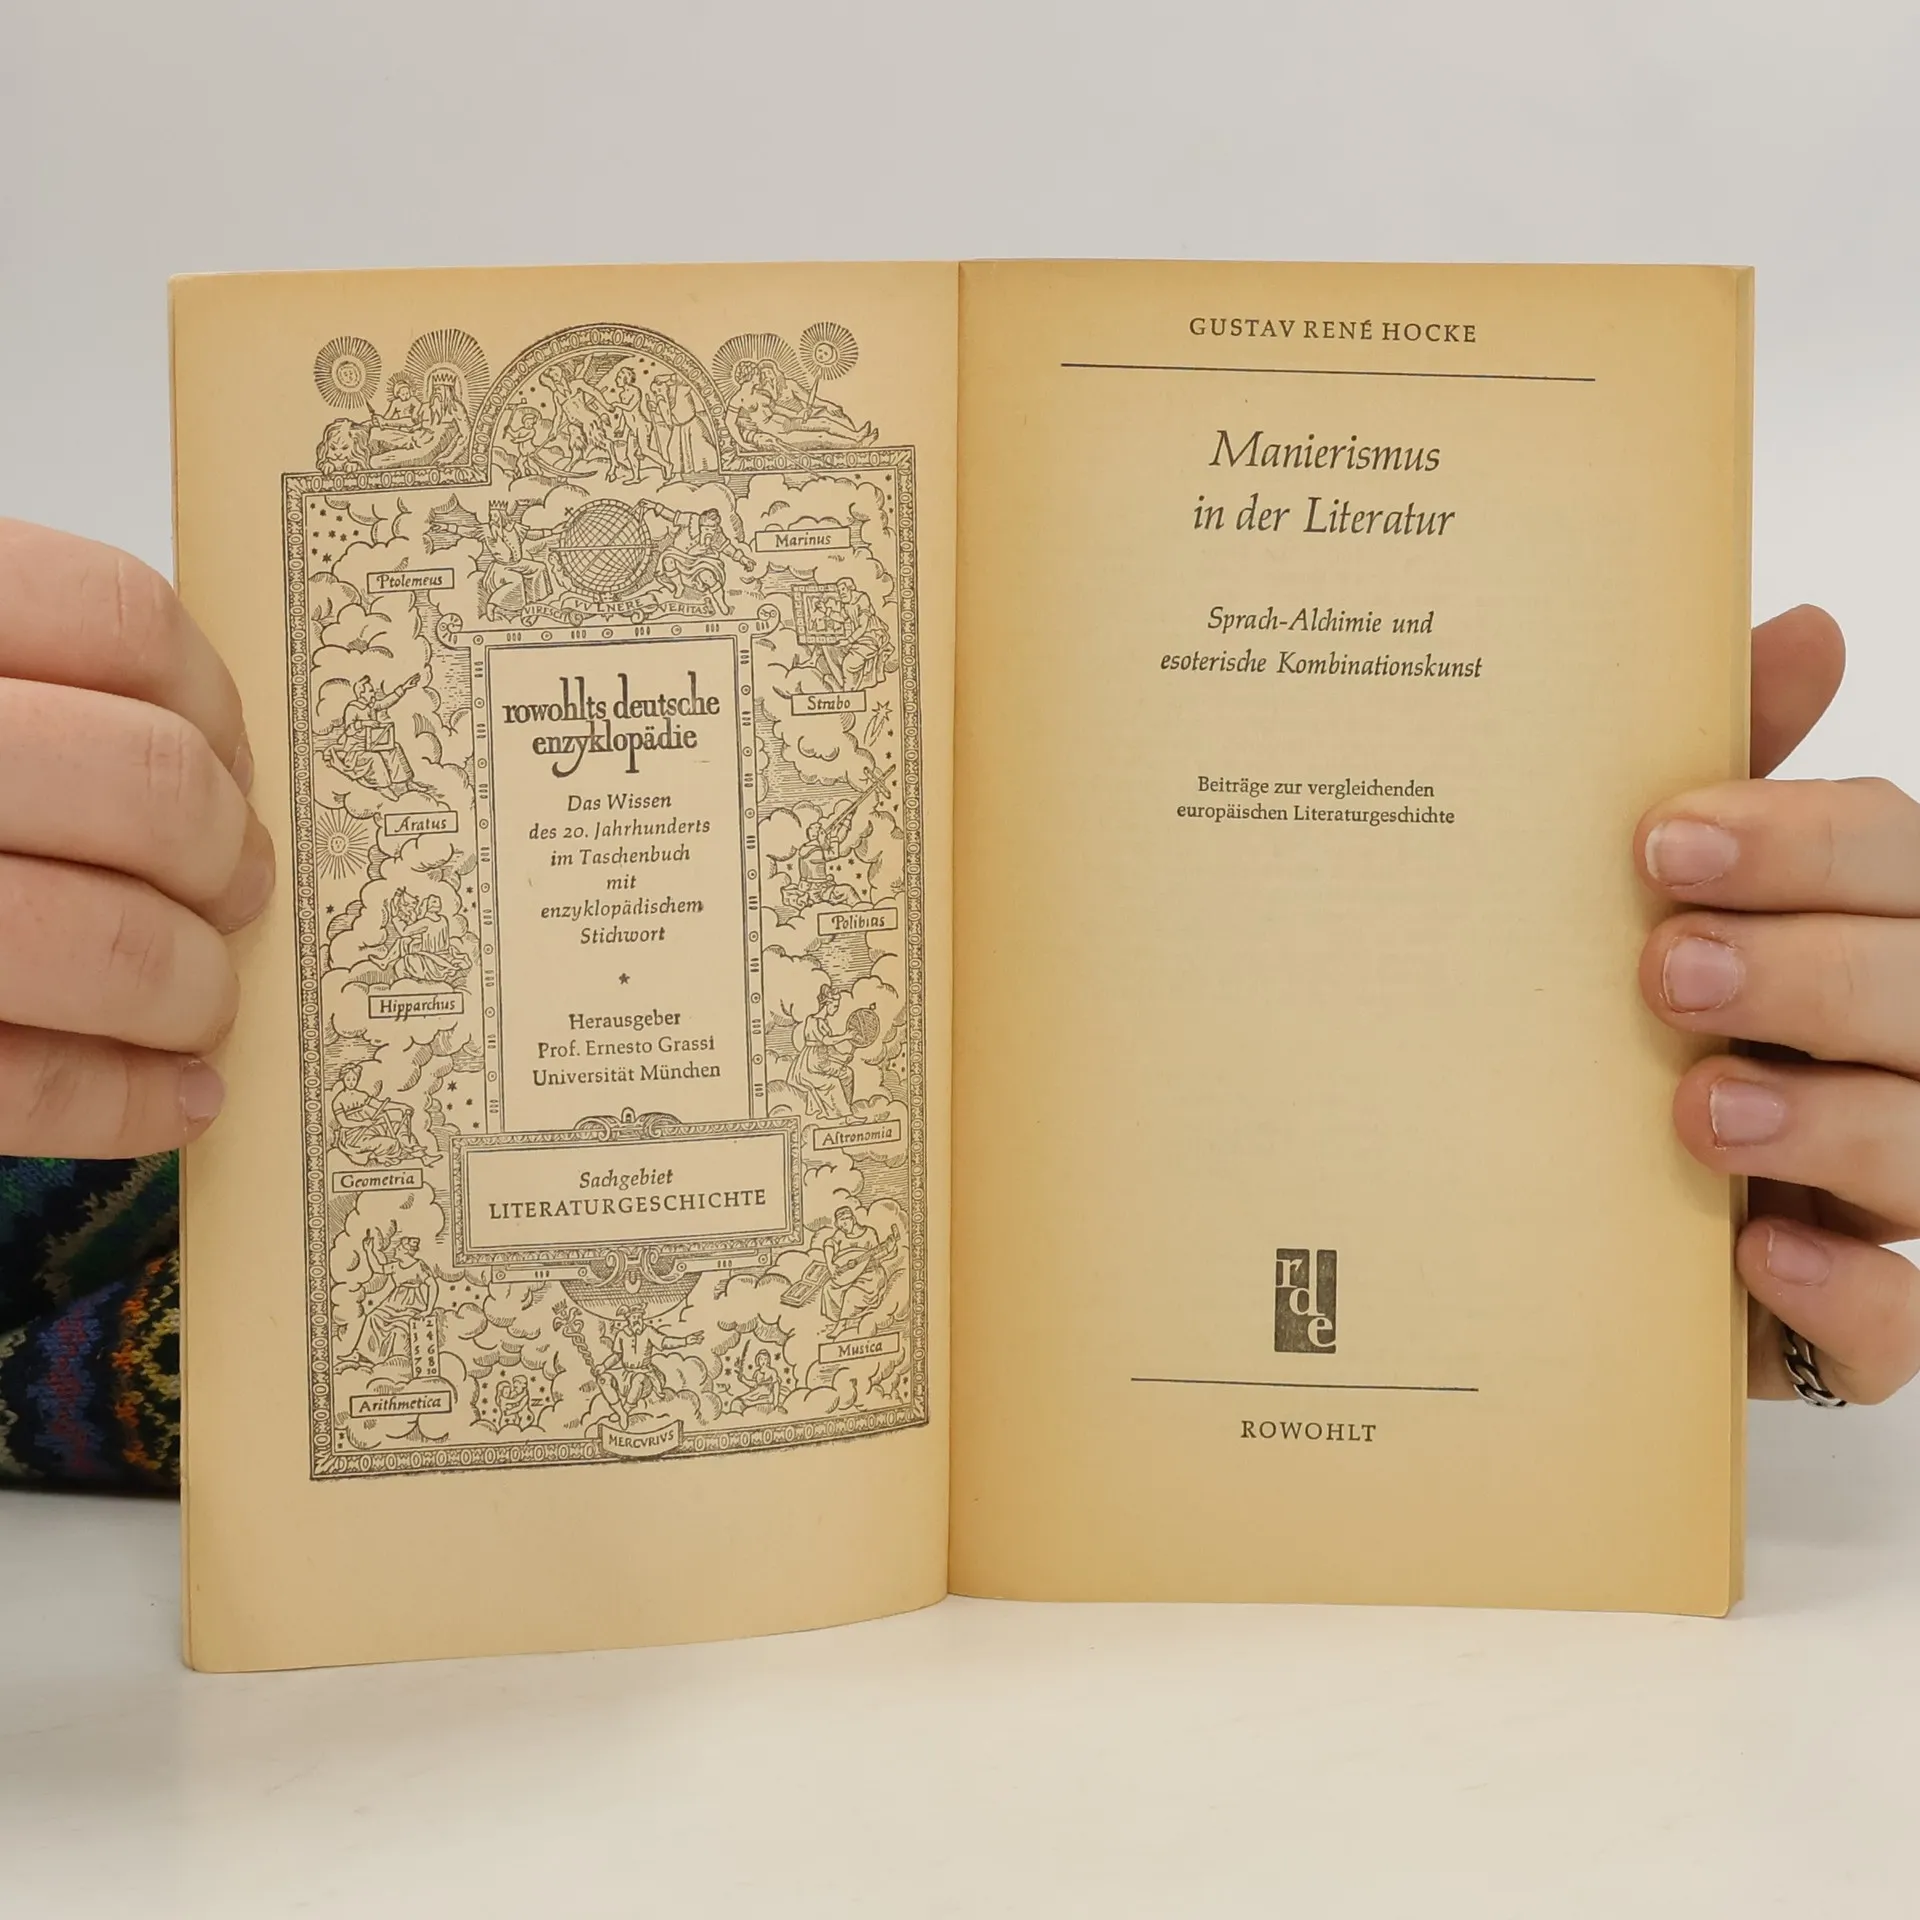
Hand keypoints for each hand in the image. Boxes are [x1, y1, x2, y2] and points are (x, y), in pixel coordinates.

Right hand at [0, 519, 271, 1155]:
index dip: (210, 700)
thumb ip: (6, 687)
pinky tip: (176, 1102)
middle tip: (235, 892)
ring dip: (194, 989)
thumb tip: (200, 757)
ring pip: (110, 943)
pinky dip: (130, 1103)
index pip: (112, 617)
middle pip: (147, 786)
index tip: (230, 762)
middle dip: (223, 858)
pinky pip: (24, 1083)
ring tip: (200, 1003)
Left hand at [1638, 605, 1919, 1401]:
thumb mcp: (1671, 898)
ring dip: (1828, 1124)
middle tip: (1666, 969)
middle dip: (1811, 977)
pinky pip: (1897, 1326)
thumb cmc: (1637, 1023)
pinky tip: (1752, 1252)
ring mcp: (1887, 1188)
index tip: (1661, 841)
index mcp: (1865, 935)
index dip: (1803, 848)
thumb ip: (1733, 776)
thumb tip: (1801, 628)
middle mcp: (1901, 1053)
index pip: (1900, 862)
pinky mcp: (1846, 1319)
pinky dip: (1841, 1296)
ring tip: (1698, 1106)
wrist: (1559, 1207)